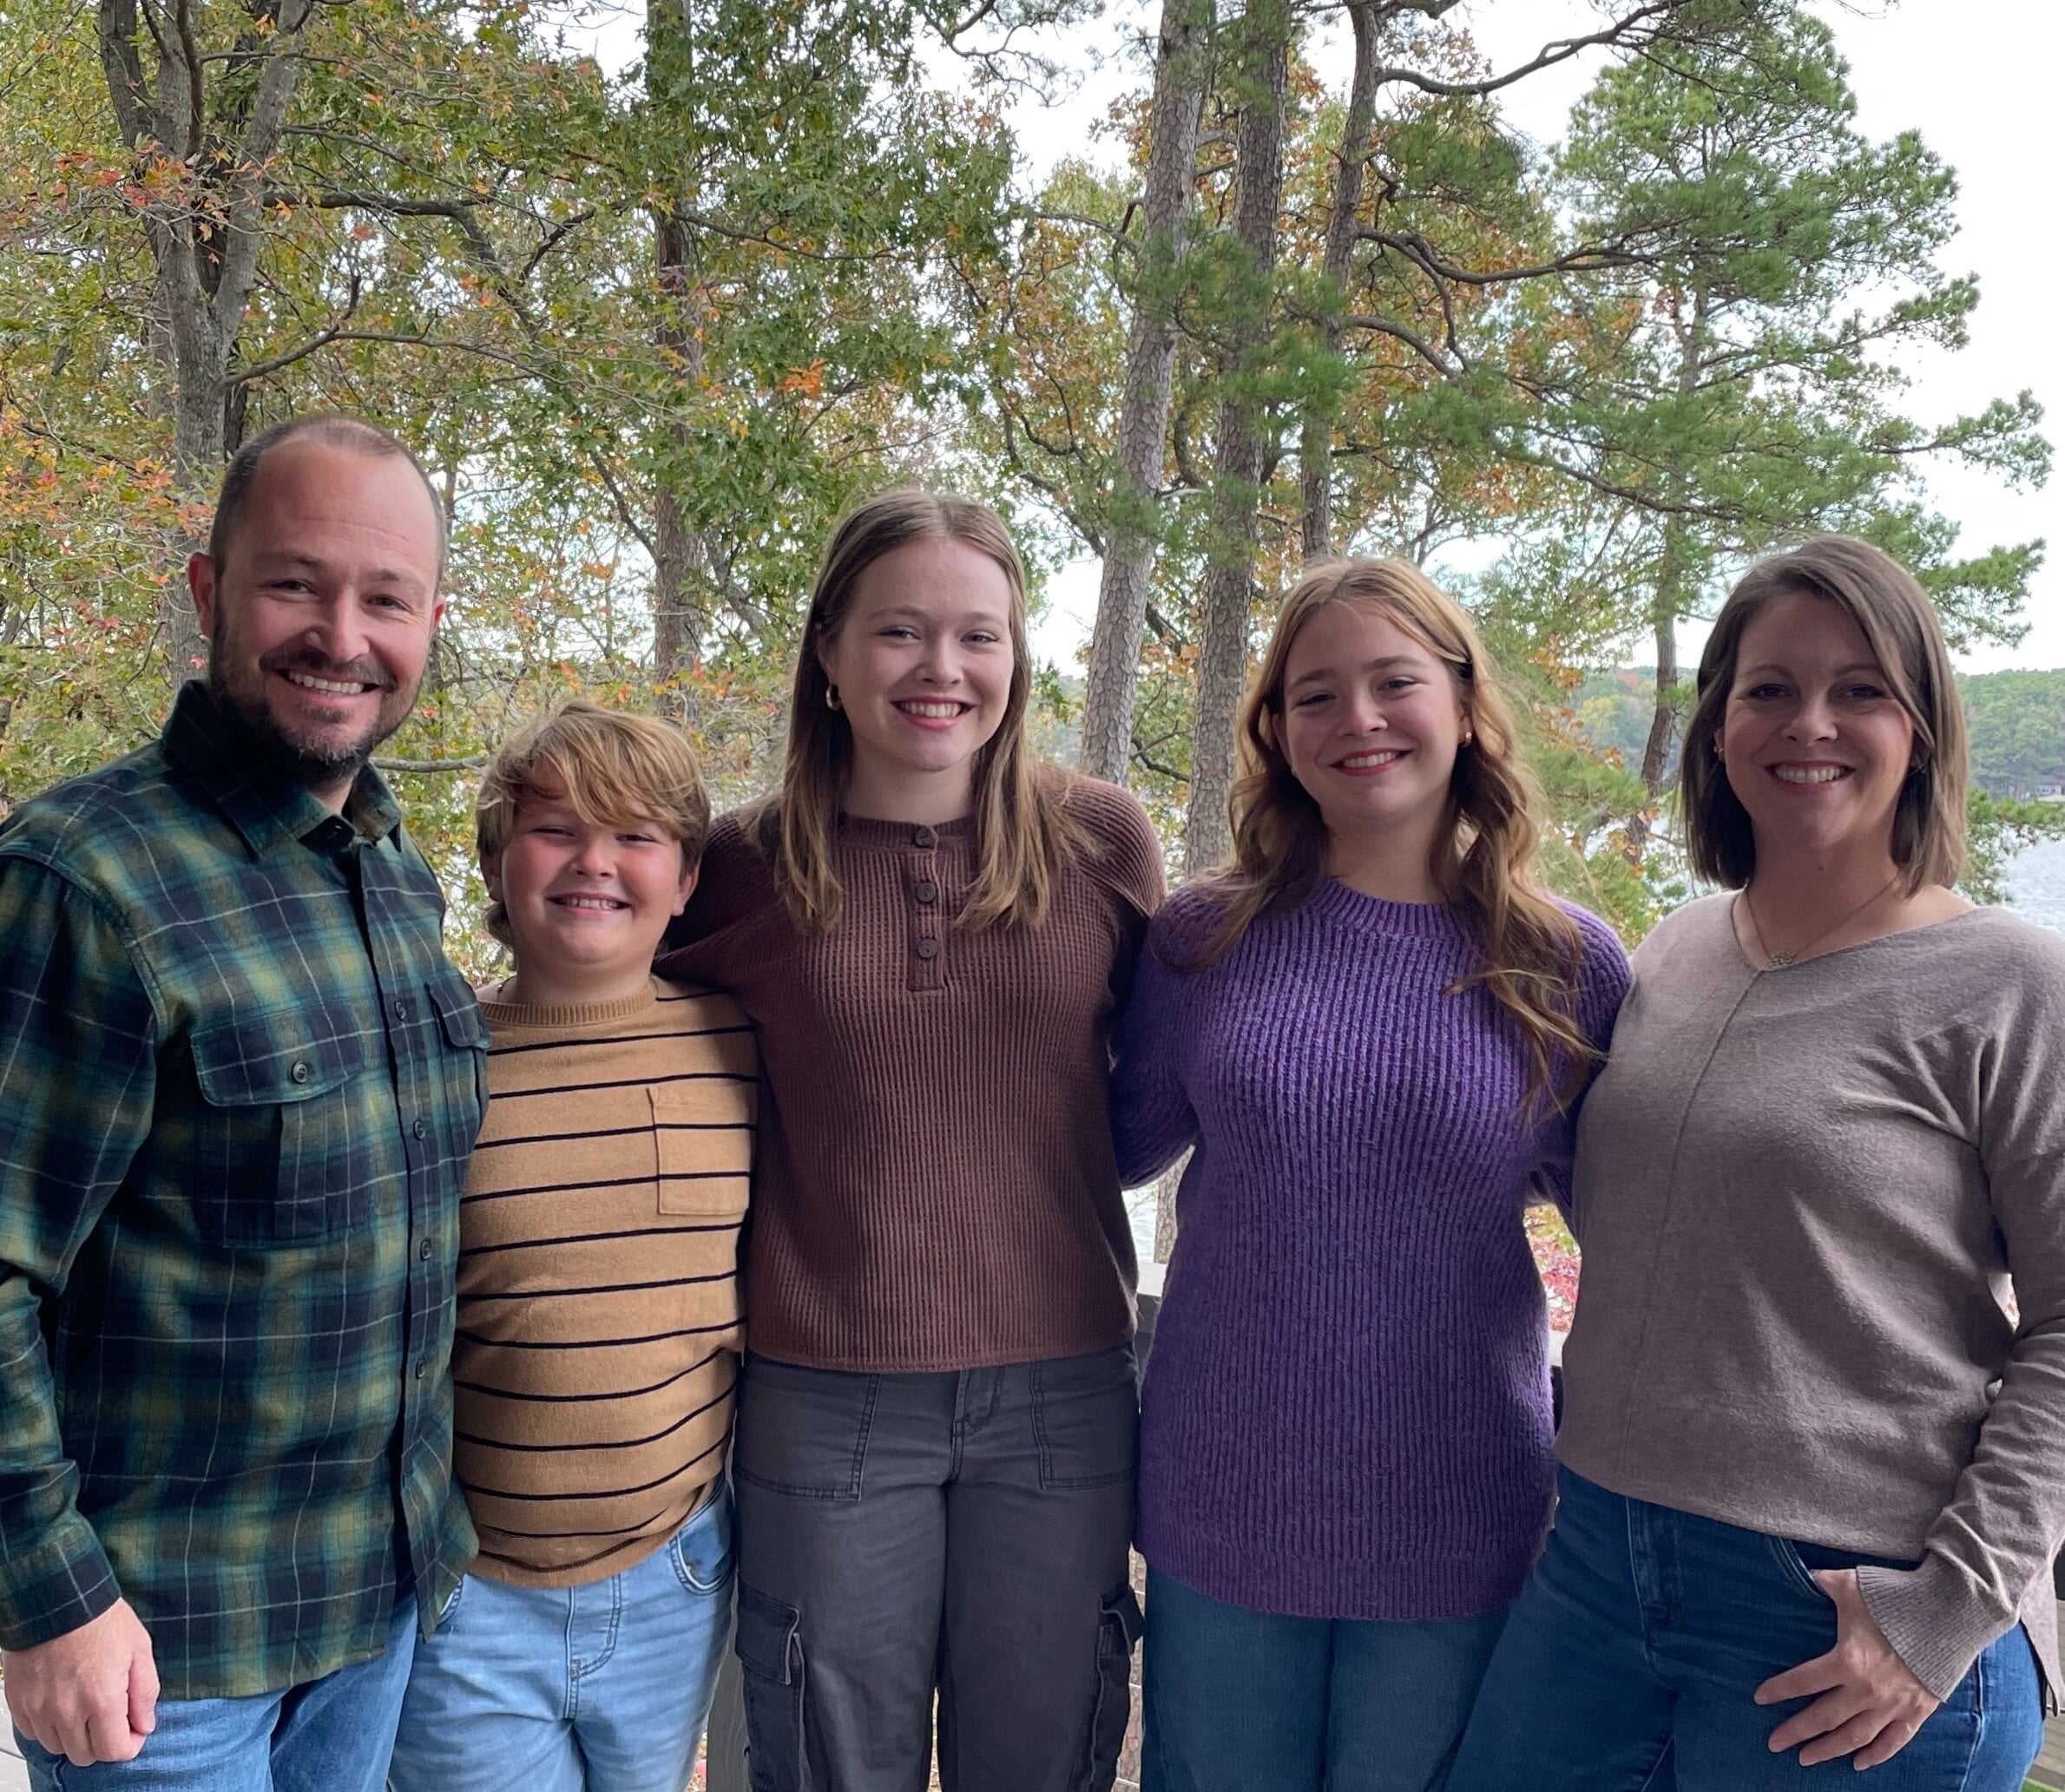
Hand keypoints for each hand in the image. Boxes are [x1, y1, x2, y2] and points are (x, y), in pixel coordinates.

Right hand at [2, 1599, 158, 1766]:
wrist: (58, 1600)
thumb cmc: (100, 1620)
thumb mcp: (139, 1650)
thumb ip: (145, 1693)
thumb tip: (145, 1724)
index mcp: (101, 1700)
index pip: (114, 1751)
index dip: (130, 1744)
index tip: (134, 1730)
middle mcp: (67, 1712)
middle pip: (86, 1755)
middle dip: (104, 1742)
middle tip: (112, 1717)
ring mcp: (39, 1710)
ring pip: (59, 1747)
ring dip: (76, 1735)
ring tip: (87, 1706)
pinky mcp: (19, 1704)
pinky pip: (35, 1733)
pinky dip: (51, 1726)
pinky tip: (63, 1703)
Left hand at [1755, 1567, 1939, 1768]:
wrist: (1950, 1616)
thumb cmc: (1895, 1599)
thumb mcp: (1851, 1584)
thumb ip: (1821, 1582)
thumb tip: (1800, 1572)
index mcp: (1847, 1660)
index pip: (1803, 1681)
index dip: (1779, 1691)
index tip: (1759, 1699)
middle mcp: (1867, 1690)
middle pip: (1824, 1717)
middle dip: (1796, 1731)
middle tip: (1774, 1743)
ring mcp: (1893, 1705)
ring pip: (1854, 1737)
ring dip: (1828, 1750)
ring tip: (1806, 1758)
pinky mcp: (1917, 1712)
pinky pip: (1893, 1742)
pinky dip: (1875, 1756)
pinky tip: (1858, 1764)